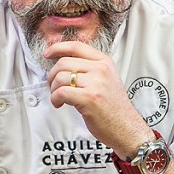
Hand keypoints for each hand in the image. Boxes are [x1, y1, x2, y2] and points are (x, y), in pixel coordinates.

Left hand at [44, 40, 151, 157]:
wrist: (126, 127)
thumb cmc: (113, 107)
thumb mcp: (107, 79)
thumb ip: (89, 69)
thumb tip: (63, 63)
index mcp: (104, 62)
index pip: (76, 46)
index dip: (57, 48)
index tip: (47, 53)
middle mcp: (101, 69)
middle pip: (64, 62)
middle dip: (52, 76)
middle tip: (53, 86)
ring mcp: (96, 83)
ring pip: (60, 77)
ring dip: (53, 89)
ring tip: (58, 98)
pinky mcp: (89, 98)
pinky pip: (61, 92)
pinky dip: (55, 99)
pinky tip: (59, 104)